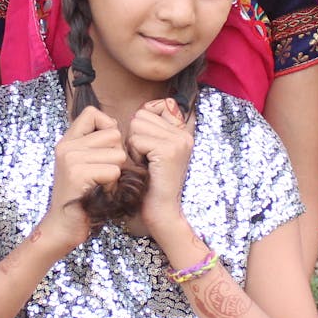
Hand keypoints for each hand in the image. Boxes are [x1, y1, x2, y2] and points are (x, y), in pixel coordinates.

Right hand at [39, 106, 125, 252]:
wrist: (63, 227)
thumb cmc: (81, 197)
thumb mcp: (83, 165)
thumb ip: (95, 144)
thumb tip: (115, 125)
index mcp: (67, 141)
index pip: (92, 113)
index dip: (108, 126)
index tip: (105, 148)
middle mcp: (66, 146)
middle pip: (113, 134)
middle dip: (117, 156)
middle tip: (103, 175)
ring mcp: (70, 159)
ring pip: (118, 154)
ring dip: (116, 174)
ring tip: (100, 185)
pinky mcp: (78, 174)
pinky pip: (114, 171)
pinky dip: (113, 186)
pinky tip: (100, 193)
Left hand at [127, 99, 192, 238]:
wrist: (162, 212)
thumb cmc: (150, 183)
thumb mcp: (153, 152)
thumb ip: (151, 130)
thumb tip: (139, 112)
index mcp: (182, 132)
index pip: (155, 106)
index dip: (143, 124)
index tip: (147, 146)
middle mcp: (184, 134)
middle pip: (141, 115)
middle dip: (135, 137)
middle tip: (146, 159)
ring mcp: (178, 141)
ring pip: (137, 125)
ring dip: (133, 146)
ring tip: (146, 164)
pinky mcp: (169, 150)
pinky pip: (136, 140)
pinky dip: (135, 155)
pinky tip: (145, 169)